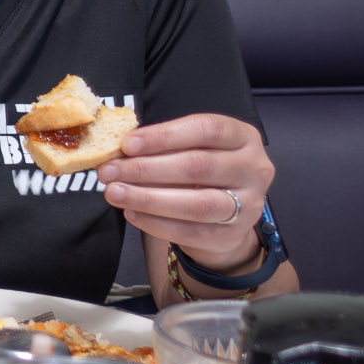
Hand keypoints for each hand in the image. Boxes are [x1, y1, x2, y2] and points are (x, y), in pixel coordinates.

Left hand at [99, 114, 271, 272]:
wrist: (228, 217)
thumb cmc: (202, 173)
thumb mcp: (192, 149)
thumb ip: (165, 147)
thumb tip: (120, 153)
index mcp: (243, 137)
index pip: (206, 129)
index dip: (164, 136)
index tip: (127, 144)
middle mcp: (254, 168)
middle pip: (197, 166)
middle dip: (146, 169)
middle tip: (109, 171)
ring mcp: (248, 204)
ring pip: (196, 203)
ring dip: (148, 198)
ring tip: (115, 193)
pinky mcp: (232, 234)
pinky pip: (191, 232)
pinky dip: (156, 223)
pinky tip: (132, 213)